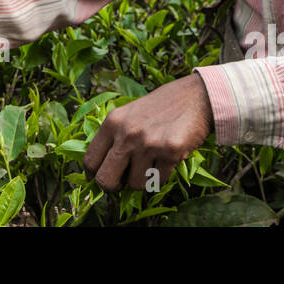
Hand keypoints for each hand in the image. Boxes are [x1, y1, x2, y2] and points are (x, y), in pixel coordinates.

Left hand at [83, 73, 213, 190]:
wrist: (194, 97)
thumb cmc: (159, 108)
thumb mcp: (128, 115)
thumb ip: (114, 136)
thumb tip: (99, 169)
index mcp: (112, 122)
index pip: (90, 161)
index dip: (95, 174)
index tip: (105, 176)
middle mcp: (127, 134)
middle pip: (105, 180)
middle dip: (114, 186)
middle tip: (124, 181)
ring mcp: (148, 143)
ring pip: (135, 185)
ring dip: (143, 179)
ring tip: (152, 162)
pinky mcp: (170, 152)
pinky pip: (158, 181)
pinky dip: (162, 175)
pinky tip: (167, 159)